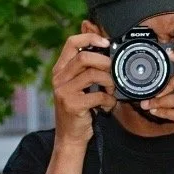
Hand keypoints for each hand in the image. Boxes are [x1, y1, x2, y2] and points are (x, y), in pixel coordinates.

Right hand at [50, 33, 116, 148]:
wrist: (70, 136)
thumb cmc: (79, 109)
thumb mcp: (78, 85)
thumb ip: (86, 69)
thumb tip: (106, 49)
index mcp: (60, 69)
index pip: (71, 42)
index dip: (90, 37)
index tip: (106, 42)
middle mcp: (59, 78)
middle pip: (84, 56)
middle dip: (105, 62)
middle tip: (114, 72)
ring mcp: (64, 92)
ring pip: (93, 74)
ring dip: (109, 82)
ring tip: (111, 91)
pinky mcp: (73, 105)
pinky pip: (98, 95)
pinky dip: (109, 101)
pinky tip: (108, 106)